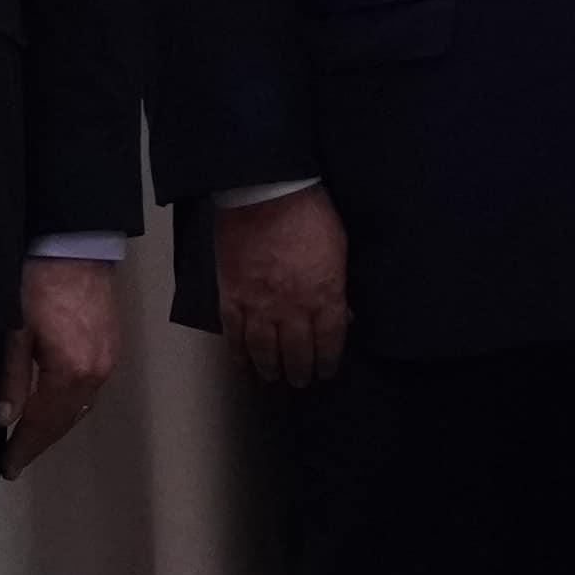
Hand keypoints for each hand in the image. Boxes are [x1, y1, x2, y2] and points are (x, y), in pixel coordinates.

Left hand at [0, 255, 122, 475]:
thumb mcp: (14, 329)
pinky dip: (71, 403)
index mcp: (72, 371)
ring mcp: (109, 358)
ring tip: (31, 437)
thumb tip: (4, 418)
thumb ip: (11, 377)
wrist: (75, 242)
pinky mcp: (111, 344)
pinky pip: (90, 387)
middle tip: (16, 459)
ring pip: (80, 406)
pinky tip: (55, 404)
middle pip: (66, 420)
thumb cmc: (39, 280)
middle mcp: (97, 371)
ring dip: (57, 424)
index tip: (8, 468)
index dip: (24, 448)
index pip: (44, 423)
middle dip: (40, 441)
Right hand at [214, 186, 349, 390]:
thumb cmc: (307, 213)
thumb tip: (341, 312)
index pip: (330, 342)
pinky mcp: (232, 296)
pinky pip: (234, 334)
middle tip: (300, 381)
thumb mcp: (338, 248)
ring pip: (265, 350)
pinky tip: (242, 362)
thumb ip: (338, 284)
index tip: (326, 371)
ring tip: (273, 376)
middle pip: (298, 352)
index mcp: (325, 295)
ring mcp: (260, 306)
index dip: (328, 361)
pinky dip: (238, 352)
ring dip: (270, 368)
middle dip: (300, 371)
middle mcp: (294, 309)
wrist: (265, 193)